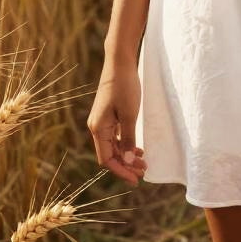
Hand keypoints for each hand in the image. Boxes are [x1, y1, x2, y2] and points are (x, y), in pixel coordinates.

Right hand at [86, 56, 146, 185]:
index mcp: (98, 128)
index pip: (107, 159)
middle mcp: (96, 126)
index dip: (121, 171)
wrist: (120, 62)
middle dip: (126, 165)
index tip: (136, 179)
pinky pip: (115, 135)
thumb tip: (126, 162)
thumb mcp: (129, 114)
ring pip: (113, 145)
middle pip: (110, 154)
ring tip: (142, 161)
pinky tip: (136, 147)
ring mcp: (102, 120)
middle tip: (144, 171)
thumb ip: (127, 138)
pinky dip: (125, 143)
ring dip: (126, 155)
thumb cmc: (124, 86)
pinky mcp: (108, 114)